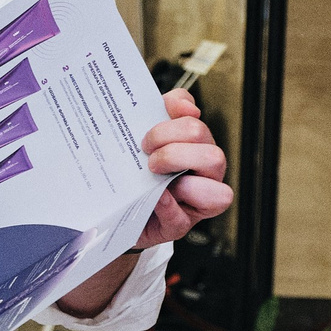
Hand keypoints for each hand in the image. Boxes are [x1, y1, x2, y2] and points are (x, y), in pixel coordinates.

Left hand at [132, 88, 232, 249]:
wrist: (113, 210)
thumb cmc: (132, 174)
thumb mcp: (136, 139)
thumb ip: (156, 112)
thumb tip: (185, 105)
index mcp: (193, 147)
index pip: (196, 123)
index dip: (181, 115)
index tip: (157, 119)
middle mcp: (203, 173)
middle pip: (212, 153)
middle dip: (175, 147)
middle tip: (147, 153)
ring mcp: (195, 201)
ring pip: (218, 189)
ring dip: (181, 172)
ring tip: (153, 174)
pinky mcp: (179, 225)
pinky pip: (182, 217)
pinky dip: (168, 206)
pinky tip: (155, 198)